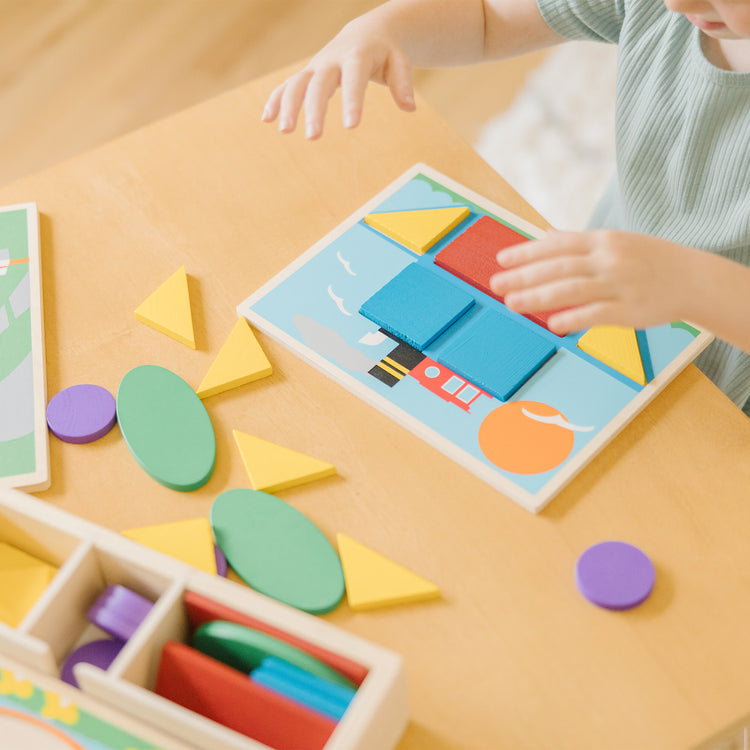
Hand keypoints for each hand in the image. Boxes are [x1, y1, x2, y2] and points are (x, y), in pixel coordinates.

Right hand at [261, 16, 415, 139]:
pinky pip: (287, 85)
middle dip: (314, 110)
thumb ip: (403, 83)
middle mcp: (332, 59)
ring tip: (285, 131)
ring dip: (288, 106)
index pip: (353, 79)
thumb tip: (409, 107)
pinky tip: (267, 119)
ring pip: (297, 83)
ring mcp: (316, 66)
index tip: (351, 127)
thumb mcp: (399, 62)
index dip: (352, 102)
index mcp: (357, 55)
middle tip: (313, 138)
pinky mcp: (307, 74)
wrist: (366, 32)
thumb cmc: (386, 52)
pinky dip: (276, 100)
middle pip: (319, 84)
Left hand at [489, 230, 697, 334]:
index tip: (501, 260)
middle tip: (496, 285)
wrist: (693, 278)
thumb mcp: (613, 242)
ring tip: (512, 303)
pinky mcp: (629, 310)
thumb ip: (576, 241)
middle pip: (558, 267)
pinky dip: (574, 318)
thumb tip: (545, 235)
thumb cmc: (647, 259)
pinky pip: (597, 313)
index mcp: (601, 241)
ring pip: (572, 290)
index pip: (556, 246)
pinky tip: (552, 324)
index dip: (526, 253)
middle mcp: (607, 260)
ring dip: (539, 297)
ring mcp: (618, 284)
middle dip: (524, 276)